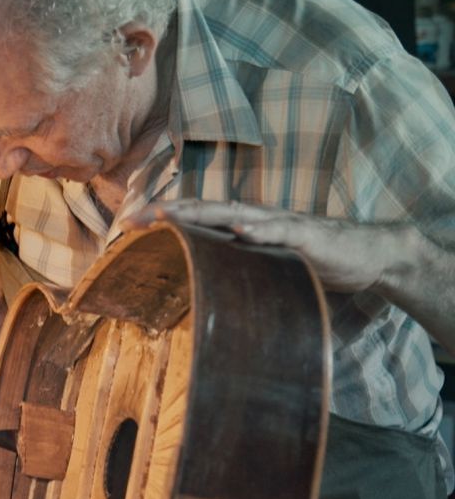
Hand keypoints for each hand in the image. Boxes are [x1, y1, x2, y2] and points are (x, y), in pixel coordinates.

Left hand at [124, 200, 401, 293]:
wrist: (370, 256)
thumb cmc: (313, 261)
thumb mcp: (267, 267)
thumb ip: (237, 269)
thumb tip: (201, 288)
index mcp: (244, 227)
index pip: (197, 220)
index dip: (165, 219)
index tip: (129, 225)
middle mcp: (257, 219)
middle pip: (205, 211)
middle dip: (169, 212)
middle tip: (135, 217)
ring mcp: (281, 224)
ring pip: (235, 214)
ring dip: (202, 214)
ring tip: (170, 214)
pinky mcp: (307, 236)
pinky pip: (282, 231)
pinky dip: (262, 230)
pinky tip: (242, 231)